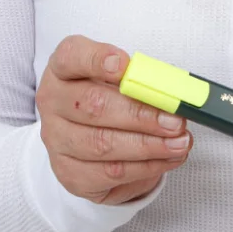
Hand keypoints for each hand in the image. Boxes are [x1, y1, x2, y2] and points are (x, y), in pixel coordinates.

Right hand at [36, 35, 191, 204]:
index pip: (71, 57)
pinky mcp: (70, 174)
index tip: (124, 65)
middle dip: (140, 114)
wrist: (91, 142)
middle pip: (93, 105)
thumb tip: (175, 93)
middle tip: (175, 120)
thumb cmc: (112, 101)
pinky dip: (146, 167)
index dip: (96, 60)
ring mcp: (57, 140)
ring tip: (180, 142)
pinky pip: (111, 173)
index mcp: (63, 70)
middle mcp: (52, 102)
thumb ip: (144, 80)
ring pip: (103, 144)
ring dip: (149, 145)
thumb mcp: (123, 81)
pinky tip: (169, 158)